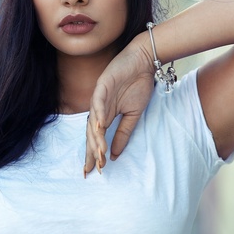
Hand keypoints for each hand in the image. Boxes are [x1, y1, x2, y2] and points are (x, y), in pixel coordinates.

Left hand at [84, 37, 153, 176]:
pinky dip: (98, 113)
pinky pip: (98, 101)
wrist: (143, 61)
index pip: (96, 138)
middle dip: (91, 151)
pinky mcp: (102, 84)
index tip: (95, 171)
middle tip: (92, 168)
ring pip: (93, 120)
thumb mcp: (133, 114)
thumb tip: (116, 154)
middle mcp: (98, 108)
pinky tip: (99, 126)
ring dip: (95, 137)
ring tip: (99, 153)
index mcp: (105, 115)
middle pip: (90, 133)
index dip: (94, 154)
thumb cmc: (138, 85)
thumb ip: (123, 133)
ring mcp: (99, 96)